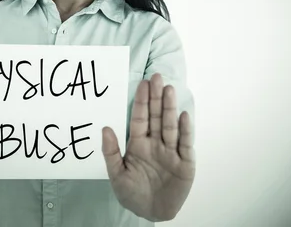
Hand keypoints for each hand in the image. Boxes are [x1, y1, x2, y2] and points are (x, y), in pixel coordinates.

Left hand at [101, 73, 195, 221]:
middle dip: (156, 98)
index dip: (141, 102)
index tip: (142, 84)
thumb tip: (105, 128)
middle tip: (157, 77)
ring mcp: (171, 152)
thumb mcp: (116, 175)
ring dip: (169, 108)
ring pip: (170, 126)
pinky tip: (183, 115)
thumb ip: (111, 152)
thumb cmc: (132, 194)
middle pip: (156, 117)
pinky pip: (185, 144)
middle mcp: (156, 144)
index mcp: (139, 144)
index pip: (140, 118)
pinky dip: (185, 130)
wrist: (151, 213)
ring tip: (169, 90)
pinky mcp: (185, 163)